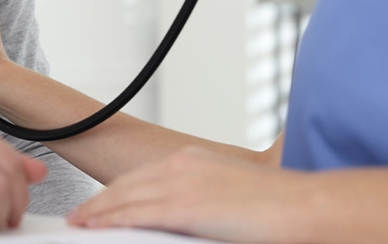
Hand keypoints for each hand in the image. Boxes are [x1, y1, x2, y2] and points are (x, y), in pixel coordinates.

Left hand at [68, 146, 313, 242]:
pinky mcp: (183, 206)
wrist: (308, 208)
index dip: (117, 190)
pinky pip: (134, 214)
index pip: (143, 175)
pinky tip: (92, 226)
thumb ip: (204, 203)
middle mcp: (183, 165)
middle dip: (99, 200)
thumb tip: (190, 218)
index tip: (100, 201)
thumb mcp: (232, 197)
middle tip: (80, 215)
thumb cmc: (283, 207)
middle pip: (126, 183)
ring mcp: (181, 183)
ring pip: (124, 197)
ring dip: (97, 211)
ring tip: (79, 223)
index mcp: (195, 160)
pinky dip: (108, 219)